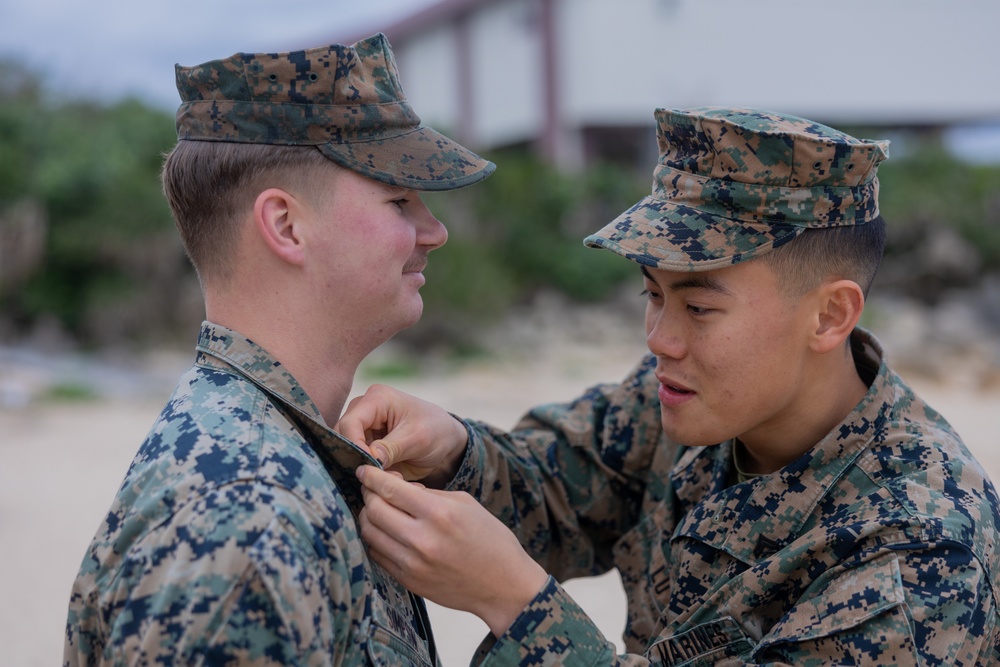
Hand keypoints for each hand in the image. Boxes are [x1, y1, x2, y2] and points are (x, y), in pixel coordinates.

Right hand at [336, 384, 468, 484]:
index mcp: (377, 399)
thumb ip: (391, 448)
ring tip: (390, 474)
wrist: (446, 441)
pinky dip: (368, 471)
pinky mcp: (365, 444)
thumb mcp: (417, 439)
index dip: (354, 446)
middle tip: (380, 474)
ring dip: (364, 467)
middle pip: (343, 436)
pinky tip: (388, 476)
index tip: (371, 465)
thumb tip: (367, 461)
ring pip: (346, 451)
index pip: (350, 423)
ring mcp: (363, 428)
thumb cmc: (436, 431)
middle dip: (358, 458)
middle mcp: (364, 410)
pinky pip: (356, 460)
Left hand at [356, 465, 548, 637]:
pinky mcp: (408, 581)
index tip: (363, 470)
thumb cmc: (488, 539)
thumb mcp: (464, 503)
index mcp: (439, 513)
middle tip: (371, 489)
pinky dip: (375, 539)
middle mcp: (422, 539)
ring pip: (370, 533)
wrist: (503, 585)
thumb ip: (428, 493)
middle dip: (368, 494)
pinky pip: (377, 555)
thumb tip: (394, 485)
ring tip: (377, 509)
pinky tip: (385, 531)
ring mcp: (413, 563)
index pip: (390, 489)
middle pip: (374, 509)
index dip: (371, 476)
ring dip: (368, 517)